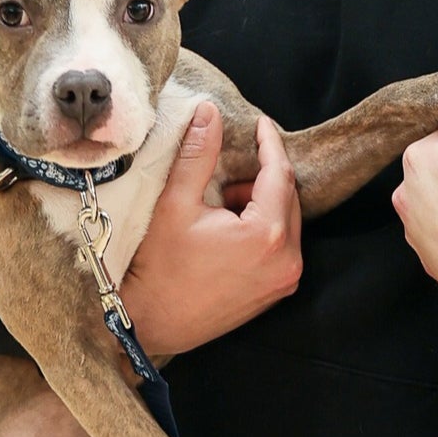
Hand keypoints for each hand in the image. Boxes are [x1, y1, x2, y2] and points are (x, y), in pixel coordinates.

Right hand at [119, 103, 302, 353]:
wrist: (150, 324)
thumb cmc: (159, 268)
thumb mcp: (176, 204)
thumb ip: (197, 154)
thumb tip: (208, 113)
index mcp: (268, 235)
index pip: (280, 174)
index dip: (270, 144)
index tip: (261, 123)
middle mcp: (287, 260)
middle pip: (287, 197)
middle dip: (262, 175)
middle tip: (228, 170)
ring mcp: (284, 279)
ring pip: (286, 221)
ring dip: (261, 202)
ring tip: (222, 201)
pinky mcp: (276, 292)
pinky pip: (281, 246)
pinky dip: (263, 227)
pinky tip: (228, 227)